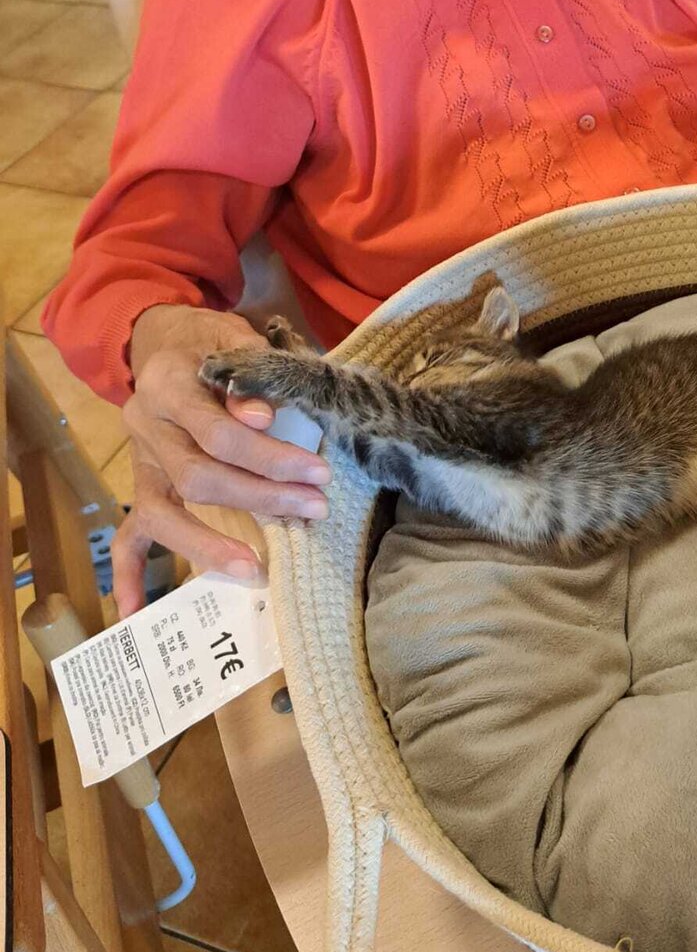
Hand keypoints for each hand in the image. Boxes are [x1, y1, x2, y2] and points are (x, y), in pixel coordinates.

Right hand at [114, 305, 330, 616]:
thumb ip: (252, 374)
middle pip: (198, 477)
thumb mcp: (236, 340)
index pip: (218, 431)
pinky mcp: (140, 487)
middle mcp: (144, 424)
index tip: (314, 468)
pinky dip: (130, 574)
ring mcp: (139, 461)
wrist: (167, 343)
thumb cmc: (214, 343)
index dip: (268, 454)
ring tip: (258, 567)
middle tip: (314, 507)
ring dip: (211, 543)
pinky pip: (127, 536)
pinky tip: (138, 611)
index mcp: (167, 383)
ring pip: (165, 512)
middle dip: (260, 497)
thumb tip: (262, 418)